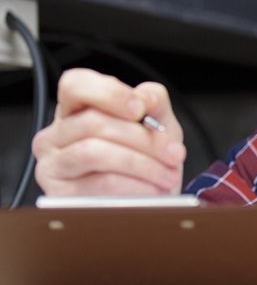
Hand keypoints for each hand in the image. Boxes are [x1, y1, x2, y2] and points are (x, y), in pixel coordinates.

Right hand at [33, 68, 185, 195]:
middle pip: (93, 123)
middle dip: (143, 139)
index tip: (140, 109)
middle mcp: (56, 135)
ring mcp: (54, 166)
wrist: (149, 199)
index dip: (108, 94)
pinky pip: (99, 185)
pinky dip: (134, 186)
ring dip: (141, 164)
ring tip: (168, 174)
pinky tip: (153, 190)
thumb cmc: (148, 156)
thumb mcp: (158, 122)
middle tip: (174, 153)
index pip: (75, 85)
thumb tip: (145, 98)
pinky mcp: (61, 196)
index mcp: (77, 109)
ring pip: (93, 153)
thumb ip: (154, 101)